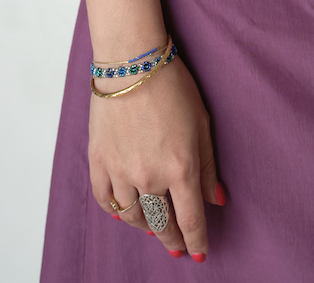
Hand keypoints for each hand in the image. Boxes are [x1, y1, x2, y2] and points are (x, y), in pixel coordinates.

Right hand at [88, 57, 223, 258]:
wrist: (132, 61)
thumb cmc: (172, 85)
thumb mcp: (201, 122)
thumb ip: (207, 165)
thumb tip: (215, 200)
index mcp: (180, 168)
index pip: (190, 219)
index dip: (196, 240)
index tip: (200, 252)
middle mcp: (150, 176)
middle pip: (161, 224)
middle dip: (172, 240)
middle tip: (178, 248)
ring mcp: (120, 171)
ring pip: (133, 216)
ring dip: (145, 227)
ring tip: (154, 229)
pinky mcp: (99, 161)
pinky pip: (106, 200)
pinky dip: (116, 211)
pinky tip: (125, 213)